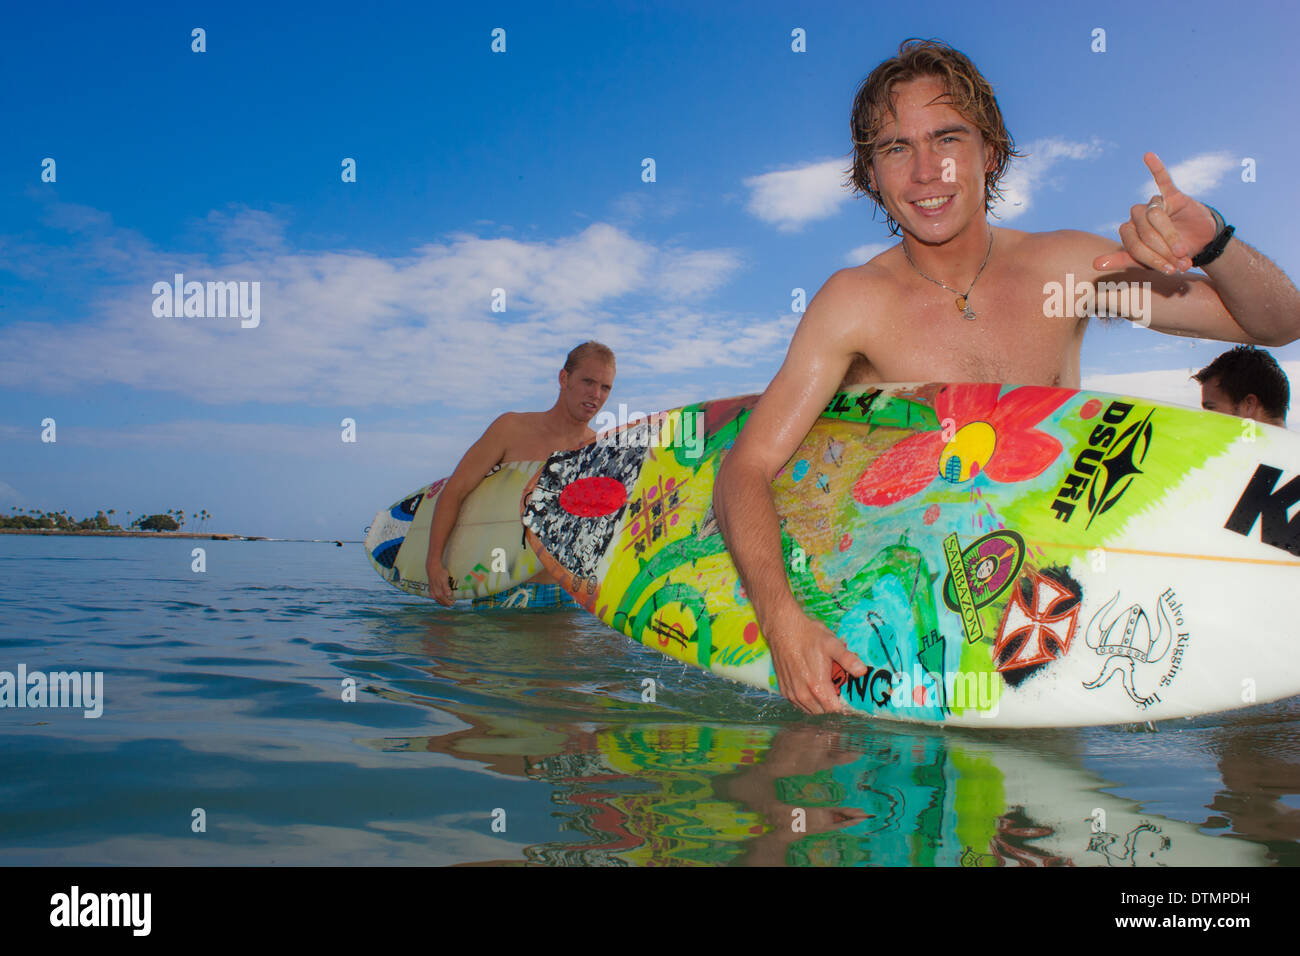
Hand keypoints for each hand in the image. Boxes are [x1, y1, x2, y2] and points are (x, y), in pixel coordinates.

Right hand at [427, 562, 454, 605]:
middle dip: (448, 602)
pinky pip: (436, 598)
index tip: (455, 599)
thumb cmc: (440, 573)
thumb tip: (449, 595)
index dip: (451, 602)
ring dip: (444, 601)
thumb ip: (446, 588)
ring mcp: (432, 593)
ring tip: (449, 598)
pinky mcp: (431, 591)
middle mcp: (435, 595)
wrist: (433, 568)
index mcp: (438, 593)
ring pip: (439, 601)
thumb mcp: (444, 580)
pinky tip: (442, 597)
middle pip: (443, 602)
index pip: (446, 602)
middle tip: (453, 599)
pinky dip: (440, 599)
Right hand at [764, 606, 866, 714]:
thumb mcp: (832, 644)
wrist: (783, 629)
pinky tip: (813, 690)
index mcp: (817, 686)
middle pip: (823, 713)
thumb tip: (863, 671)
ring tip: (828, 692)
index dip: (845, 708)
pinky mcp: (784, 690)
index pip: (835, 710)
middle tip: (840, 694)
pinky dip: (808, 703)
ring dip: (821, 706)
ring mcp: (792, 694)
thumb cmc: (808, 636)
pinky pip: (799, 705)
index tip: (851, 702)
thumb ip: (848, 660)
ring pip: (811, 711)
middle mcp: (803, 694)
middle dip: (833, 707)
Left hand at [1093, 152, 1218, 274]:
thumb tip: (1095, 264)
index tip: (1169, 270)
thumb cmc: (1169, 254)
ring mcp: (1154, 205)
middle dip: (1163, 251)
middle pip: (1144, 232)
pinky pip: (1163, 180)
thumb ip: (1123, 260)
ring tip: (1183, 250)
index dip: (1152, 259)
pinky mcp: (1172, 196)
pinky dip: (1156, 168)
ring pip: (1156, 216)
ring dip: (1170, 236)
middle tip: (1179, 262)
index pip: (1133, 246)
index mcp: (1129, 232)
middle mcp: (1137, 217)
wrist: (1198, 244)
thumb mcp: (1147, 261)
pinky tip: (1148, 156)